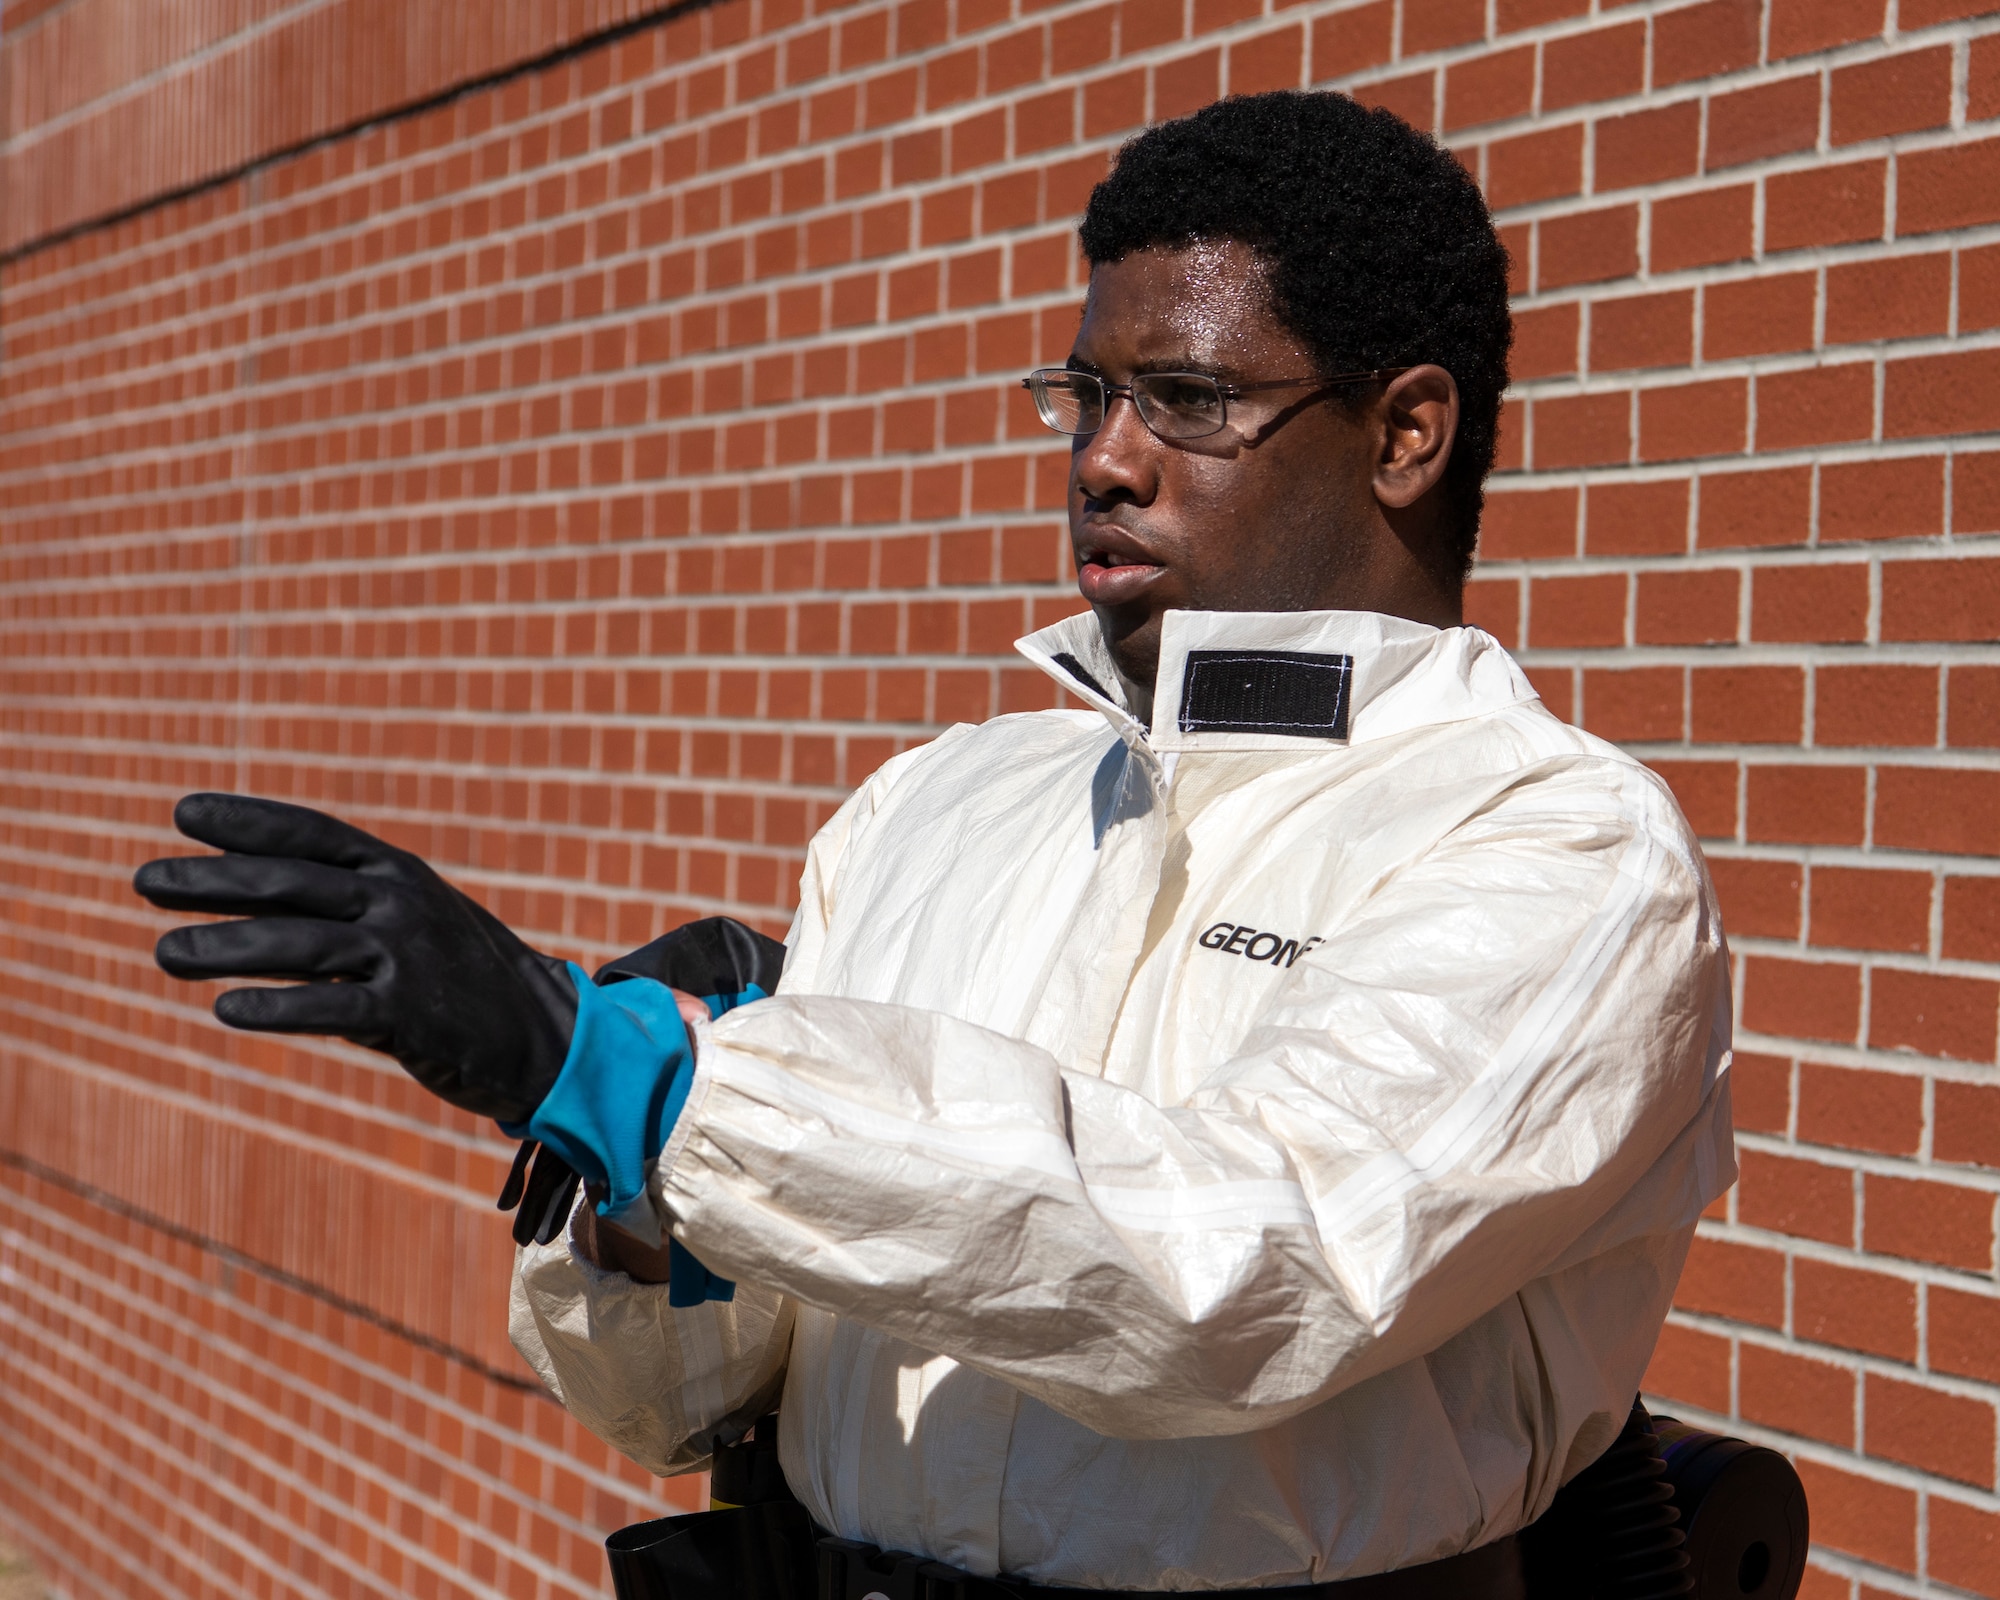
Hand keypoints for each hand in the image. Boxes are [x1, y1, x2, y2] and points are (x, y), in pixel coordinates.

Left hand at [133, 792, 577, 1121]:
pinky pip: (334, 1007)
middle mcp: (401, 901)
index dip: (248, 820)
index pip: (312, 832)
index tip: (183, 813)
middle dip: (214, 881)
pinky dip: (279, 1007)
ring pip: (302, 944)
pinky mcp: (412, 1015)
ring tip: (164, 953)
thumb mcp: (403, 918)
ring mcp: (408, 955)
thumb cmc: (452, 973)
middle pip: (293, 883)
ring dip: (226, 947)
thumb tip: (231, 885)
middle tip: (146, 882)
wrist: (538, 1031)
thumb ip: (330, 904)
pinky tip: (228, 1010)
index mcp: (397, 869)